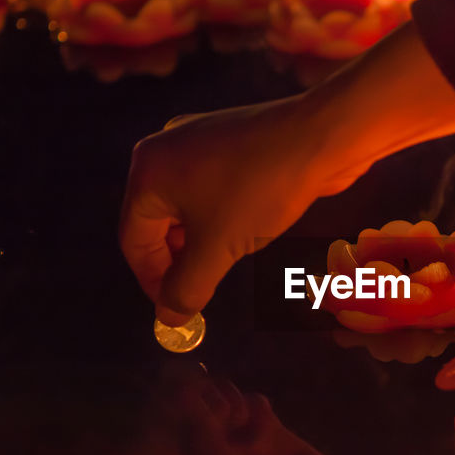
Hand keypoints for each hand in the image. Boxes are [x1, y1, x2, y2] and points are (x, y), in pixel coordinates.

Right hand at [120, 96, 330, 325]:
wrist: (321, 139)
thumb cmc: (262, 188)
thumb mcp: (217, 248)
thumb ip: (187, 287)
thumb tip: (170, 316)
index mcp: (148, 170)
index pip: (134, 239)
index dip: (152, 280)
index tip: (175, 308)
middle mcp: (165, 149)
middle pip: (157, 222)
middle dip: (178, 261)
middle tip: (199, 292)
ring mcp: (198, 142)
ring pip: (187, 208)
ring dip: (201, 242)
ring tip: (225, 261)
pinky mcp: (229, 144)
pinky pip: (212, 191)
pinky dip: (220, 218)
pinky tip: (244, 232)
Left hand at [161, 374, 430, 454]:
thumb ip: (206, 442)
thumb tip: (179, 396)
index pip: (158, 450)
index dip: (162, 421)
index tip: (171, 394)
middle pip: (187, 425)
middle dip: (195, 406)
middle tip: (215, 402)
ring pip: (218, 412)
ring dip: (223, 400)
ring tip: (240, 410)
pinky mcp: (275, 441)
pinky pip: (253, 411)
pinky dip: (253, 404)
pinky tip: (262, 412)